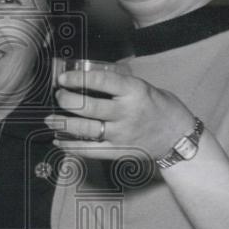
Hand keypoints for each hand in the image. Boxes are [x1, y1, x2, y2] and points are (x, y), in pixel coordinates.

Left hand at [47, 68, 193, 159]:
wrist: (178, 136)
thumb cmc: (160, 107)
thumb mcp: (144, 87)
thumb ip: (118, 84)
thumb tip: (87, 77)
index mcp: (134, 92)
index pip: (101, 82)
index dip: (77, 79)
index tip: (63, 78)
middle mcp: (127, 113)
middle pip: (88, 108)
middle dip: (67, 101)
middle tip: (58, 96)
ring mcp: (121, 134)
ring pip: (85, 130)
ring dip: (63, 124)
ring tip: (50, 119)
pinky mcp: (118, 151)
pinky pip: (89, 151)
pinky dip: (71, 146)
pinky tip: (59, 141)